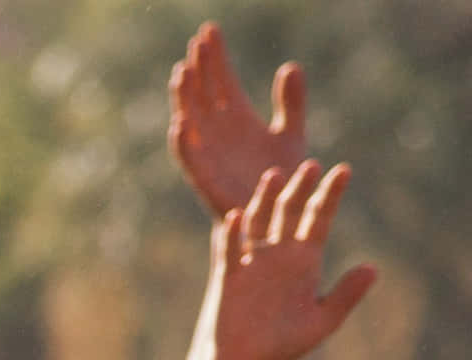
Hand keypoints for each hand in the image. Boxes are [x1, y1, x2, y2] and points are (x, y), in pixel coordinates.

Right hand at [168, 24, 308, 216]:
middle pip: (203, 93)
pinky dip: (183, 143)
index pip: (221, 79)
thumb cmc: (283, 179)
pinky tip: (180, 123)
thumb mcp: (291, 134)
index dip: (215, 56)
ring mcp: (210, 154)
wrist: (277, 217)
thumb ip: (292, 103)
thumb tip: (290, 67)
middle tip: (197, 42)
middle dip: (199, 68)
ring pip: (191, 120)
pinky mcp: (207, 180)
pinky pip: (190, 160)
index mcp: (237, 118)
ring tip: (182, 73)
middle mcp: (218, 133)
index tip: (210, 30)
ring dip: (184, 99)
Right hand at [204, 161, 376, 359]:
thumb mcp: (322, 321)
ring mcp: (252, 263)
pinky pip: (230, 252)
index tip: (344, 171)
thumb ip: (346, 294)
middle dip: (301, 189)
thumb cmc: (284, 346)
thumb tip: (373, 268)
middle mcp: (278, 255)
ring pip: (259, 223)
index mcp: (304, 261)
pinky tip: (236, 217)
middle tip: (312, 164)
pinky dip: (233, 235)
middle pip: (290, 213)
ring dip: (265, 201)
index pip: (319, 219)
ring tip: (274, 176)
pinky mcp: (228, 278)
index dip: (330, 196)